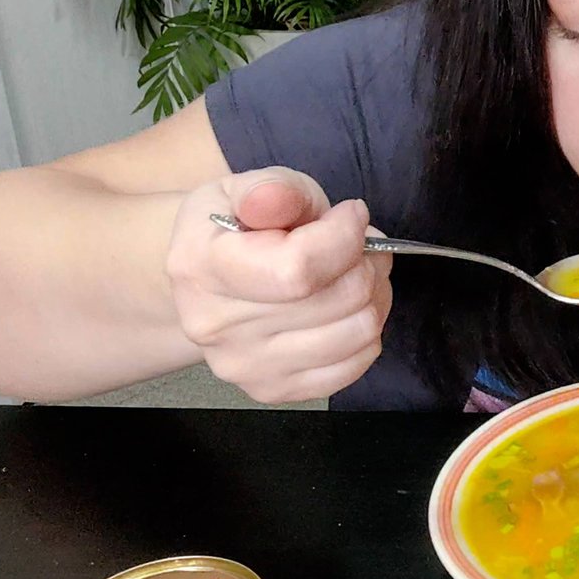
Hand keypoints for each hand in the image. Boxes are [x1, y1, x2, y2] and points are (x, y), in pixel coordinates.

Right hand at [166, 168, 392, 402]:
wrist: (206, 282)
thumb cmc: (237, 227)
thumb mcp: (246, 188)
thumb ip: (270, 190)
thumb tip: (278, 201)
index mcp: (203, 267)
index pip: (299, 269)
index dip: (345, 236)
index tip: (352, 213)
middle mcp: (216, 327)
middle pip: (339, 299)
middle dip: (367, 262)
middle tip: (362, 244)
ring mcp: (244, 366)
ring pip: (358, 333)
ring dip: (375, 295)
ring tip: (357, 272)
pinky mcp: (272, 390)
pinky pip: (355, 366)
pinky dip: (366, 332)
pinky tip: (348, 308)